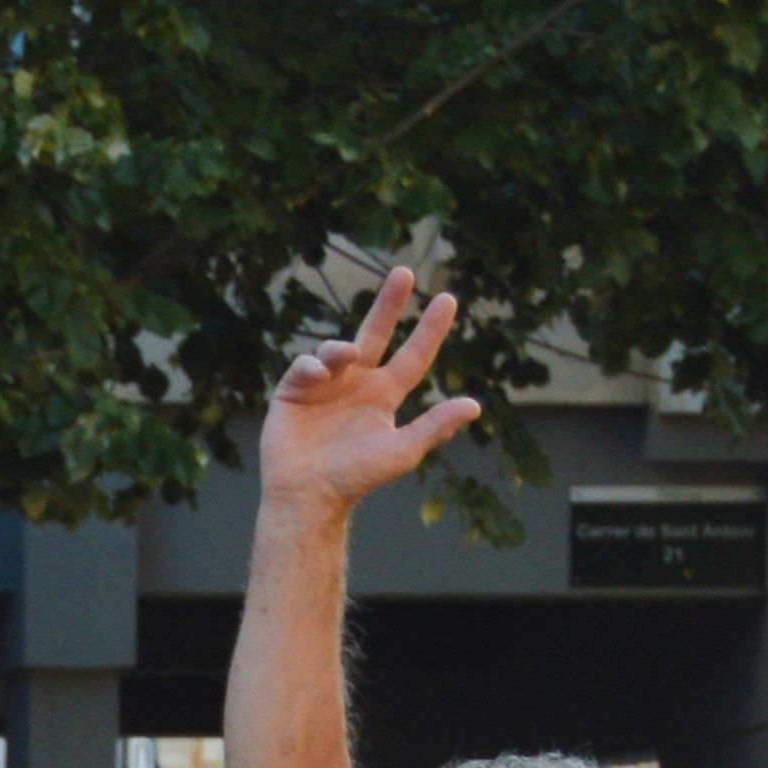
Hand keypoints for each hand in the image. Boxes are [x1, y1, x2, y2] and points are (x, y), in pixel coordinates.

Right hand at [256, 268, 479, 512]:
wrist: (306, 495)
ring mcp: (325, 386)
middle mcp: (357, 384)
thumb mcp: (402, 451)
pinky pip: (304, 365)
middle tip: (405, 272)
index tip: (448, 299)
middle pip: (377, 333)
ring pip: (338, 349)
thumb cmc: (356, 478)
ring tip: (345, 358)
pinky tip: (318, 376)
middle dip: (390, 303)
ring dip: (342, 348)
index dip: (430, 329)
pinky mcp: (293, 392)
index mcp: (384, 395)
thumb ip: (435, 426)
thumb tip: (475, 405)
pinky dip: (312, 365)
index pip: (413, 355)